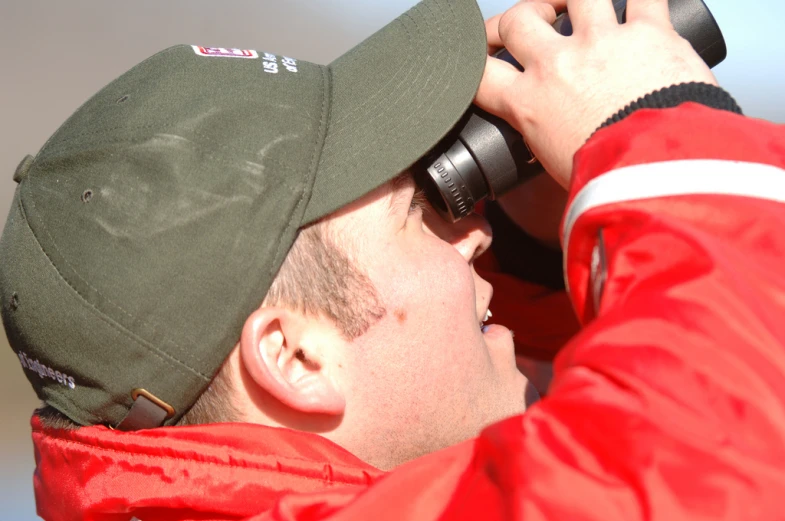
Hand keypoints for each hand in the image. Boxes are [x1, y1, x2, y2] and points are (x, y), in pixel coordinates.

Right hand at [476, 0, 717, 187]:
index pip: (479, 74)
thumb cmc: (608, 181)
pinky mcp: (648, 32)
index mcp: (527, 103)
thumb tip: (549, 159)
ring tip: (576, 5)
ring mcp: (601, 42)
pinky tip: (634, 2)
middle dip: (514, 20)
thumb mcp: (555, 169)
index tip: (482, 64)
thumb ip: (546, 149)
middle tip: (527, 26)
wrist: (658, 170)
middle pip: (516, 20)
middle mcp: (556, 64)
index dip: (473, 65)